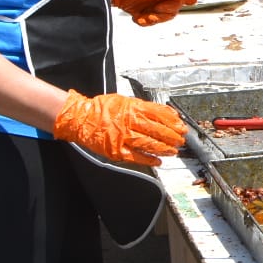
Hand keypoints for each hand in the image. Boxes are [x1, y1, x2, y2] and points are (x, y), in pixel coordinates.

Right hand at [53, 90, 187, 166]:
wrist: (81, 118)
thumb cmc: (102, 109)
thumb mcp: (126, 100)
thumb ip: (145, 107)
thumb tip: (166, 112)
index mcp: (133, 108)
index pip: (159, 114)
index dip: (173, 121)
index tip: (181, 126)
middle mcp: (130, 122)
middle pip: (157, 130)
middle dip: (172, 136)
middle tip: (181, 140)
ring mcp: (123, 137)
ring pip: (149, 144)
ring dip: (164, 149)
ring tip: (174, 151)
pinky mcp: (117, 150)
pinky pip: (136, 156)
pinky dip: (148, 159)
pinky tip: (158, 161)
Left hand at [110, 0, 198, 25]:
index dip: (179, 3)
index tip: (173, 5)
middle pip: (172, 12)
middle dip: (162, 13)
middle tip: (154, 7)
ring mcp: (154, 7)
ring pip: (161, 19)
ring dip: (152, 18)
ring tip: (143, 14)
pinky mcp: (145, 14)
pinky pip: (149, 23)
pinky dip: (143, 21)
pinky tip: (137, 16)